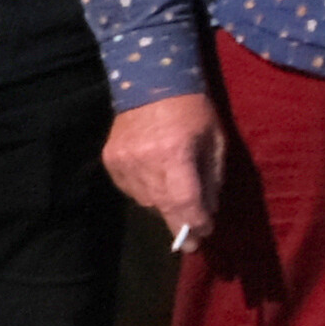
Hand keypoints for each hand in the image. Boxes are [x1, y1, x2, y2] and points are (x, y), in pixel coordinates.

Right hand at [103, 95, 232, 235]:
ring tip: (177, 205)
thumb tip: (209, 210)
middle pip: (163, 206)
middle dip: (179, 225)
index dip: (195, 221)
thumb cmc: (193, 110)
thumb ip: (212, 177)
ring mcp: (123, 162)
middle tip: (192, 243)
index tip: (204, 234)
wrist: (150, 82)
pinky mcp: (109, 160)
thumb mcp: (215, 140)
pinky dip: (145, 193)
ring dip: (163, 207)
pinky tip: (157, 185)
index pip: (184, 201)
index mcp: (174, 154)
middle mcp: (144, 161)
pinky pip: (129, 190)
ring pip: (145, 201)